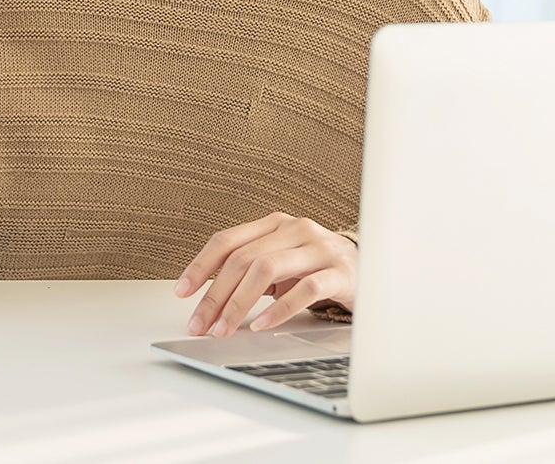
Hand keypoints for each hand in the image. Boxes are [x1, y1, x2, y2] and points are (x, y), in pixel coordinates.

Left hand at [172, 213, 356, 336]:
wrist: (372, 269)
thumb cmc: (318, 268)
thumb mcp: (281, 263)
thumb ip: (250, 271)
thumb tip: (210, 300)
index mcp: (275, 224)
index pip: (228, 240)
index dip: (200, 266)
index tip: (182, 292)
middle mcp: (295, 229)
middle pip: (243, 259)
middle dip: (216, 295)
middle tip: (201, 324)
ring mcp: (319, 248)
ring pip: (268, 270)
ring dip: (239, 304)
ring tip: (224, 329)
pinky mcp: (339, 272)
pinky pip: (305, 289)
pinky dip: (279, 309)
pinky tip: (262, 325)